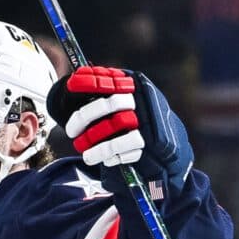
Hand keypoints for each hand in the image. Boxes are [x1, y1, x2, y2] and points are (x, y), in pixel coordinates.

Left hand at [46, 64, 192, 188]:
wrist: (167, 146)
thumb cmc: (132, 122)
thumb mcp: (120, 104)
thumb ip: (101, 94)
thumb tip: (73, 80)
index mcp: (135, 85)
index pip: (112, 78)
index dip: (92, 80)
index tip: (71, 84)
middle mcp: (144, 100)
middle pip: (112, 102)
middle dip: (86, 116)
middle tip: (71, 132)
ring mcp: (148, 119)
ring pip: (119, 126)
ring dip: (97, 144)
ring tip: (85, 154)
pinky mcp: (152, 141)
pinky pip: (127, 147)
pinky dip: (112, 154)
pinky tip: (106, 160)